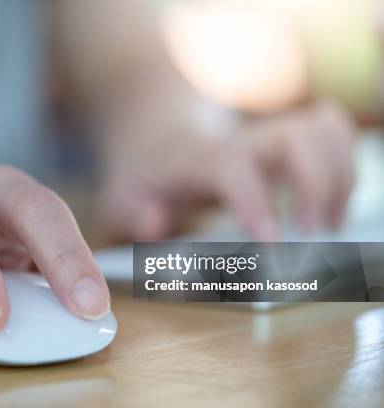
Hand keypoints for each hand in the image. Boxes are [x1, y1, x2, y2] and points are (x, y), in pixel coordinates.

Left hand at [99, 100, 354, 240]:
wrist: (157, 131)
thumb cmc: (145, 170)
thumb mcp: (122, 194)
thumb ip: (130, 212)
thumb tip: (153, 223)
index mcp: (198, 155)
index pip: (234, 166)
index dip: (257, 202)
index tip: (273, 245)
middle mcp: (241, 138)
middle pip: (298, 137)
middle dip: (318, 185)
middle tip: (313, 235)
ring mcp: (267, 134)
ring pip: (326, 131)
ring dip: (340, 178)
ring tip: (327, 224)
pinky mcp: (286, 139)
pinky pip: (332, 133)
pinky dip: (344, 166)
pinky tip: (327, 204)